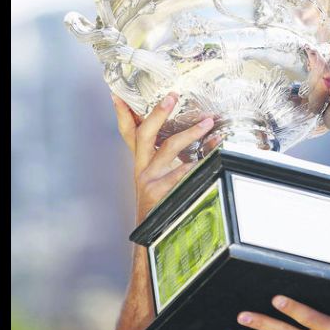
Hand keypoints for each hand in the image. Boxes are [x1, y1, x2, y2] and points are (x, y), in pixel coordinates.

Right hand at [111, 92, 220, 221]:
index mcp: (141, 161)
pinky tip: (210, 154)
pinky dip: (196, 162)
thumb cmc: (161, 201)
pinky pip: (181, 173)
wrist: (154, 236)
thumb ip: (172, 157)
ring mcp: (149, 179)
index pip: (127, 132)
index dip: (121, 113)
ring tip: (207, 123)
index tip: (119, 93)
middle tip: (172, 96)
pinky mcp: (160, 192)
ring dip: (190, 133)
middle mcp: (142, 167)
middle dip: (158, 113)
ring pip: (168, 148)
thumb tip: (201, 134)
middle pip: (145, 133)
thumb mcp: (159, 176)